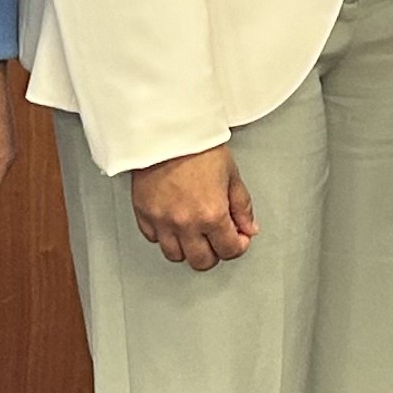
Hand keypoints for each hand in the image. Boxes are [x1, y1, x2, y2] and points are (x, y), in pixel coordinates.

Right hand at [131, 144, 256, 268]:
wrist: (166, 130)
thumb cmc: (198, 146)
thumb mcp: (231, 174)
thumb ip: (242, 207)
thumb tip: (249, 227)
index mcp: (211, 214)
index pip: (229, 250)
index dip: (239, 246)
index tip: (238, 238)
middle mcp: (186, 223)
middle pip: (202, 262)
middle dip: (214, 253)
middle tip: (217, 239)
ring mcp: (162, 221)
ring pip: (175, 255)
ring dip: (188, 248)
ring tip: (194, 232)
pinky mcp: (144, 214)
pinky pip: (153, 238)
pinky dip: (164, 235)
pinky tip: (173, 222)